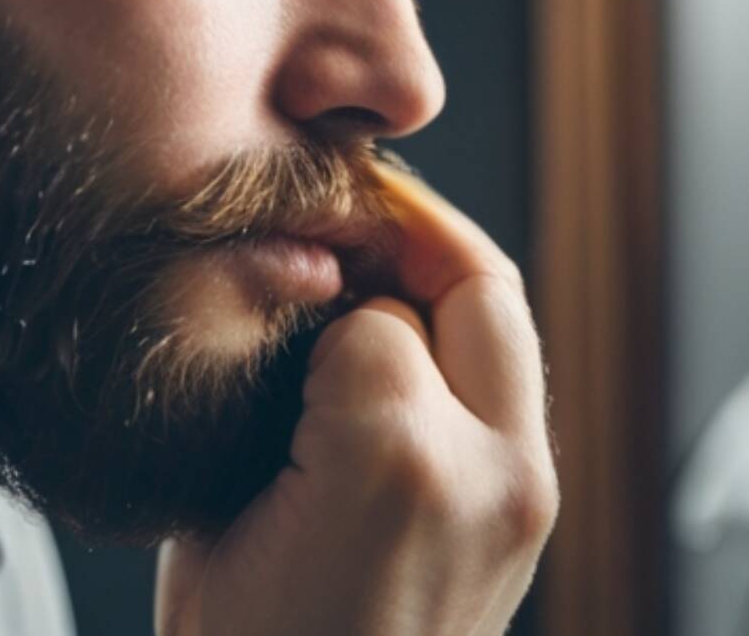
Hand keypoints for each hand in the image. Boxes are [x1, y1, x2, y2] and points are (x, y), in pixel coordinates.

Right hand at [154, 167, 557, 634]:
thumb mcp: (217, 504)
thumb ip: (273, 389)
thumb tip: (305, 292)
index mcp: (393, 462)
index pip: (374, 302)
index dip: (326, 268)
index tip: (304, 234)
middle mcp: (486, 475)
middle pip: (481, 288)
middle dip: (418, 242)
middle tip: (355, 224)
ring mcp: (522, 505)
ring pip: (504, 335)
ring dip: (445, 297)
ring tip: (372, 287)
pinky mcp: (530, 524)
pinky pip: (508, 397)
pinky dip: (460, 363)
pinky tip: (397, 369)